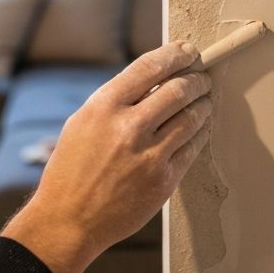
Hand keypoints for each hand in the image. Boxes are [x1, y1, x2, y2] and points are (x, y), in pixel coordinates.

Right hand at [0, 41, 211, 272]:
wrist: (68, 221)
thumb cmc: (72, 169)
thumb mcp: (84, 121)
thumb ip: (118, 99)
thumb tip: (156, 79)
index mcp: (104, 106)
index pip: (150, 66)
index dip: (176, 54)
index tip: (188, 51)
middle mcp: (128, 127)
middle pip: (179, 89)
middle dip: (197, 78)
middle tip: (202, 76)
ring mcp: (148, 156)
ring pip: (192, 117)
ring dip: (204, 103)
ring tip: (205, 99)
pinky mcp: (163, 181)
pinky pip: (193, 147)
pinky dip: (201, 132)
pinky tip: (201, 126)